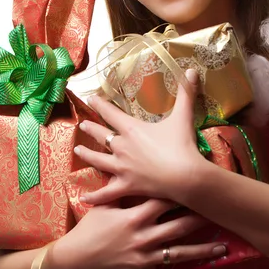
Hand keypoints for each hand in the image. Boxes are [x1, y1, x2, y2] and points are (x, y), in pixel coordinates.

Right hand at [51, 198, 226, 268]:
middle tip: (222, 215)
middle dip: (201, 221)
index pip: (165, 202)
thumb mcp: (104, 205)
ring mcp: (143, 258)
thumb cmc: (90, 228)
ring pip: (179, 254)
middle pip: (179, 226)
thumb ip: (120, 189)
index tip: (202, 188)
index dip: (184, 194)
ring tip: (222, 248)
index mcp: (134, 217)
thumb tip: (132, 167)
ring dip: (202, 252)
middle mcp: (143, 237)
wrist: (76, 258)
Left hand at [74, 69, 203, 204]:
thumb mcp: (183, 116)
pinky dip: (95, 196)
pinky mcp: (127, 186)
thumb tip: (191, 69)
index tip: (90, 98)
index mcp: (132, 129)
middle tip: (82, 126)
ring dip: (87, 155)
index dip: (100, 104)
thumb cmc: (182, 145)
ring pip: (99, 160)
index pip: (110, 113)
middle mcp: (121, 147)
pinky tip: (83, 199)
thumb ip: (186, 92)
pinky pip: (107, 192)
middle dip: (91, 129)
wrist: (185, 176)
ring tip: (77, 151)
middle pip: (101, 135)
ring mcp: (122, 168)